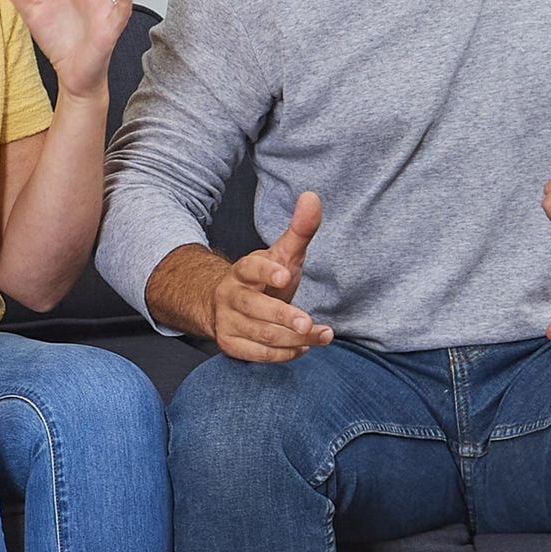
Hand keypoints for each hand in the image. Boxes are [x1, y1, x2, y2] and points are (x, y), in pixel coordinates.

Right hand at [210, 192, 333, 363]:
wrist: (230, 305)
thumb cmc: (266, 278)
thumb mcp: (283, 253)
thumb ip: (300, 229)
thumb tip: (313, 196)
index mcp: (243, 270)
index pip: (251, 268)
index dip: (267, 271)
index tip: (286, 275)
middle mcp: (231, 296)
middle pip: (255, 308)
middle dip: (283, 316)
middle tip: (308, 323)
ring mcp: (228, 322)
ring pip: (260, 334)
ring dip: (293, 339)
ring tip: (322, 334)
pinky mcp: (231, 344)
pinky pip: (257, 355)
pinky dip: (282, 354)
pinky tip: (304, 348)